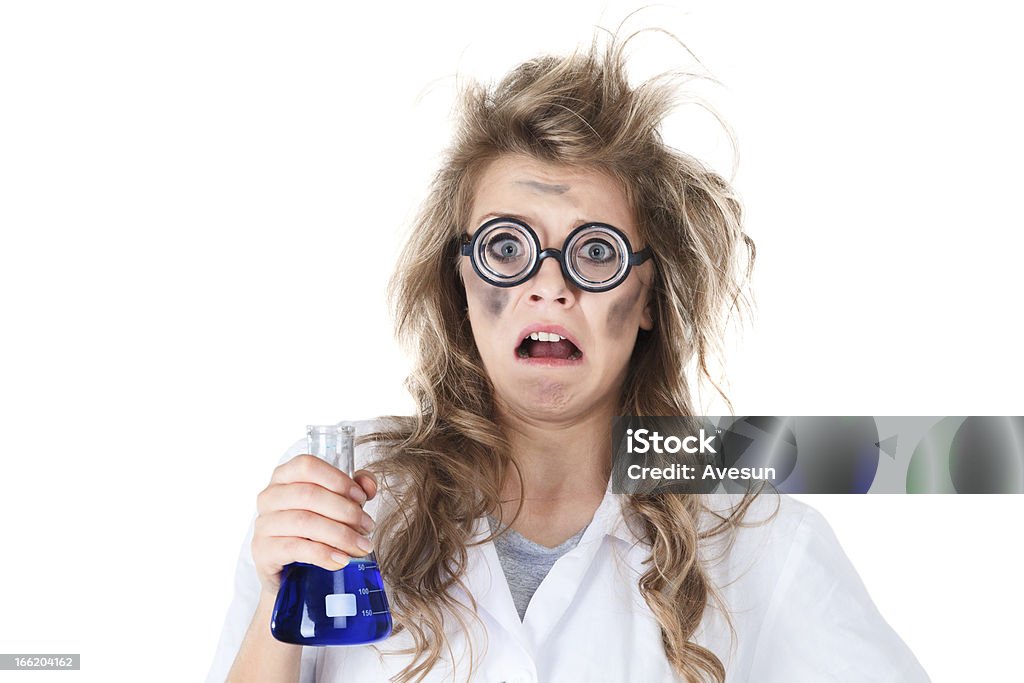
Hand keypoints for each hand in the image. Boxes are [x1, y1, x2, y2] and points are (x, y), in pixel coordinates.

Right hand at [251, 454, 377, 596]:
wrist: (291, 571)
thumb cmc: (314, 530)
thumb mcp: (336, 505)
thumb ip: (355, 489)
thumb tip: (368, 484)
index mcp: (285, 476)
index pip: (307, 466)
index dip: (338, 479)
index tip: (361, 497)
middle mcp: (269, 496)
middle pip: (309, 494)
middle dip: (346, 511)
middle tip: (367, 526)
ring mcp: (263, 524)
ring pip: (304, 522)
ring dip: (340, 534)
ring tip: (360, 546)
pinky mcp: (263, 551)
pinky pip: (295, 548)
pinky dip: (323, 554)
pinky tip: (341, 560)